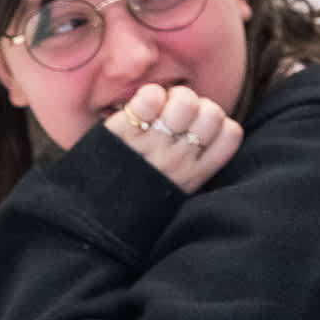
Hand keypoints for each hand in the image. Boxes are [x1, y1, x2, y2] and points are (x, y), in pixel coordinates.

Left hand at [106, 84, 243, 191]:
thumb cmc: (132, 204)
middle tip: (178, 116)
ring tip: (159, 110)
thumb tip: (203, 132)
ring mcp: (152, 146)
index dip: (218, 122)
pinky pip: (151, 98)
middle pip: (212, 113)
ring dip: (174, 97)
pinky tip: (141, 106)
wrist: (88, 224)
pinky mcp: (123, 133)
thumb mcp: (173, 194)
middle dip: (198, 105)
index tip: (199, 127)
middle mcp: (178, 161)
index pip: (231, 134)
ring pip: (187, 102)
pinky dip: (149, 95)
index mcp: (194, 176)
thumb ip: (191, 167)